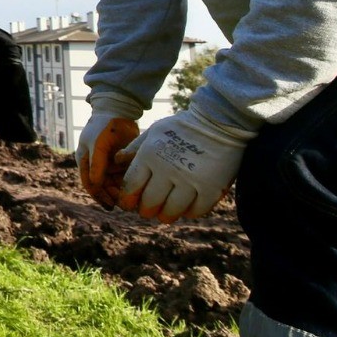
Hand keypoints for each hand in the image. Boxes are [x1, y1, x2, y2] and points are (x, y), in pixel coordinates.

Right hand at [77, 111, 139, 207]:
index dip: (100, 196)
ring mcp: (108, 163)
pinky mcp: (120, 161)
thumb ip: (96, 165)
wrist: (119, 111)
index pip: (90, 184)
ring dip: (121, 191)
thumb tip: (95, 186)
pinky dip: (129, 182)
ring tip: (132, 198)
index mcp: (84, 161)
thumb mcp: (98, 144)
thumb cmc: (104, 126)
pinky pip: (124, 176)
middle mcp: (95, 165)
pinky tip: (137, 188)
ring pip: (114, 183)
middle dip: (113, 195)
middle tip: (125, 203)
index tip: (111, 204)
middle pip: (103, 187)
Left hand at [117, 113, 250, 222]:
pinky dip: (189, 212)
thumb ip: (135, 148)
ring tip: (165, 214)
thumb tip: (117, 160)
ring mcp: (191, 180)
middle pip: (150, 203)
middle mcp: (167, 169)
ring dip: (166, 215)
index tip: (128, 204)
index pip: (131, 186)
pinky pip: (196, 210)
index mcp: (149, 155)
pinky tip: (187, 208)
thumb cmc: (182, 127)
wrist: (219, 120)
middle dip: (145, 210)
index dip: (127, 199)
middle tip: (147, 211)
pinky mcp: (212, 188)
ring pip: (172, 211)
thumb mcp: (154, 132)